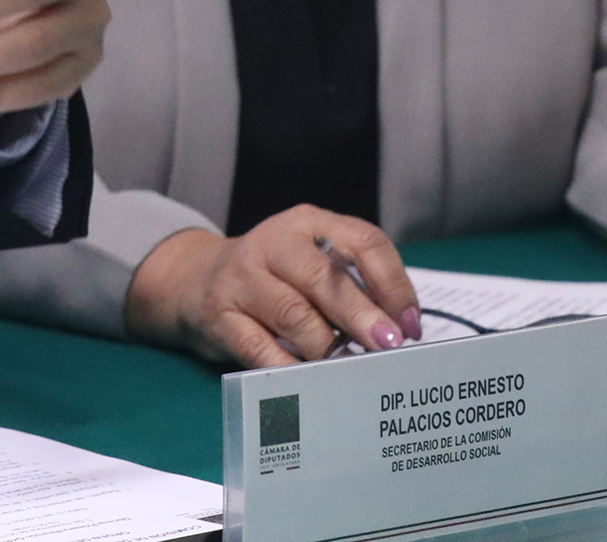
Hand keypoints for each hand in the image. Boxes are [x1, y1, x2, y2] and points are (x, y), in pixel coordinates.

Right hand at [126, 206, 420, 367]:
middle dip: (362, 316)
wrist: (195, 278)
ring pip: (294, 315)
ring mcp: (241, 277)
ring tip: (349, 370)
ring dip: (328, 348)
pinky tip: (312, 381)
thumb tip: (398, 330)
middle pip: (324, 277)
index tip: (411, 324)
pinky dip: (292, 369)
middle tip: (388, 347)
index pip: (363, 241)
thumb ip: (353, 286)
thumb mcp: (312, 263)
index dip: (394, 284)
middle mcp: (272, 243)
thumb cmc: (275, 277)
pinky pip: (261, 349)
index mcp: (307, 224)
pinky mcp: (218, 313)